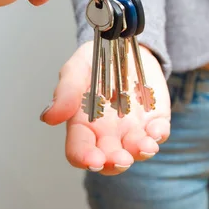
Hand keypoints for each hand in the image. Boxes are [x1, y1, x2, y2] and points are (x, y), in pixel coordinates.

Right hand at [40, 41, 170, 174]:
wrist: (127, 46)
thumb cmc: (97, 61)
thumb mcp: (78, 68)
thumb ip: (66, 91)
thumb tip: (49, 118)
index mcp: (84, 124)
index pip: (80, 149)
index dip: (85, 158)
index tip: (94, 159)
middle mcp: (108, 133)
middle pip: (109, 158)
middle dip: (115, 162)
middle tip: (121, 159)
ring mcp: (133, 129)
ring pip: (136, 150)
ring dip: (140, 152)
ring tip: (145, 146)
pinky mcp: (155, 119)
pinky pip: (159, 132)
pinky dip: (159, 134)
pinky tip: (157, 130)